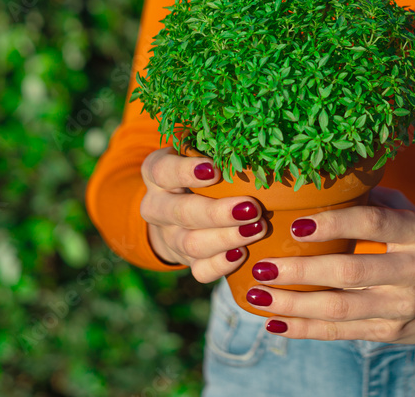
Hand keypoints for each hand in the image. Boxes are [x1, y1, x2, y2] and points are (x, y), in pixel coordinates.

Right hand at [139, 147, 265, 282]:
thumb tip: (252, 144)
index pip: (163, 171)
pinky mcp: (185, 260)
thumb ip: (214, 147)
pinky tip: (242, 254)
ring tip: (258, 228)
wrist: (176, 210)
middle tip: (252, 207)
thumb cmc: (198, 169)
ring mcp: (169, 237)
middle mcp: (157, 207)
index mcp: (156, 174)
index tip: (214, 170)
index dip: (187, 172)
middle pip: (182, 212)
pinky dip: (221, 265)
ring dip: (227, 238)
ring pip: (191, 244)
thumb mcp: (197, 151)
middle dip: (218, 213)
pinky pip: (199, 270)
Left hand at [243, 186, 414, 342]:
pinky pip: (342, 332)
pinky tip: (275, 322)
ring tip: (258, 296)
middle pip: (351, 272)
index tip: (295, 224)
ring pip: (341, 309)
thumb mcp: (412, 216)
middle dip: (301, 271)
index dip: (334, 223)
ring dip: (295, 304)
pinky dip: (305, 329)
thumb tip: (324, 180)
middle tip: (263, 266)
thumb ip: (376, 199)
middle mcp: (414, 269)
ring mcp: (403, 305)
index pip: (373, 223)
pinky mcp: (392, 332)